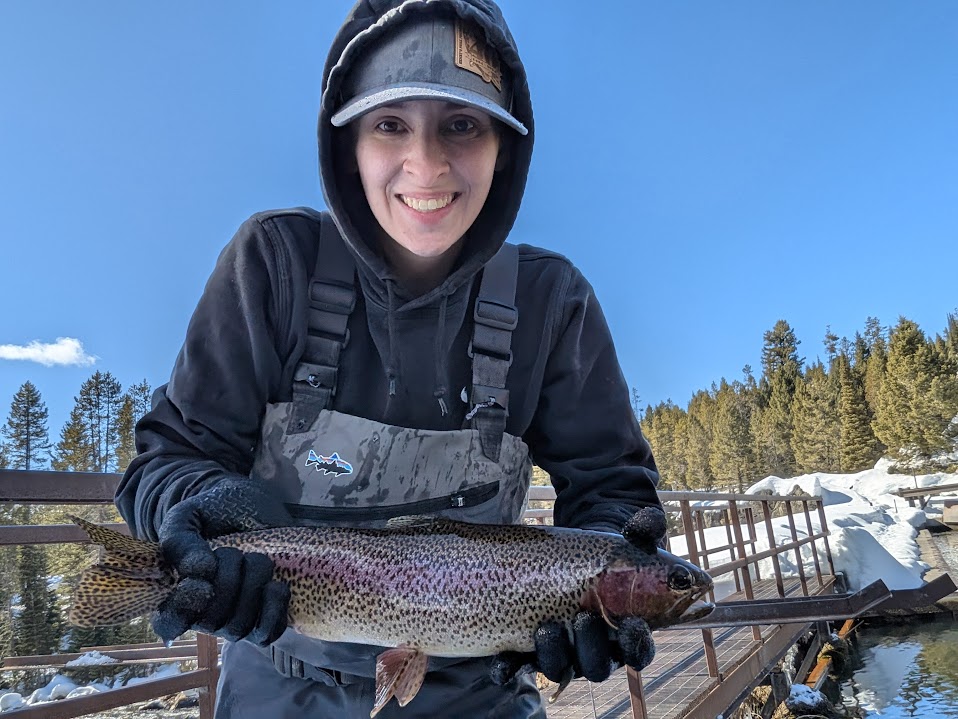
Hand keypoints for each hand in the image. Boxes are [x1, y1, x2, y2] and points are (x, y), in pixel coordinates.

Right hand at [152, 479, 292, 645]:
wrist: (251, 505)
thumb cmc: (213, 514)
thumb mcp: (187, 517)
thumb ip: (180, 542)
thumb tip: (197, 572)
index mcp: (177, 594)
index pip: (168, 624)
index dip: (183, 609)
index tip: (202, 581)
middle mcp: (204, 614)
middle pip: (212, 622)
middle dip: (227, 579)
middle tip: (231, 550)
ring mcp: (235, 619)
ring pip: (240, 626)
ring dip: (251, 586)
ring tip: (254, 558)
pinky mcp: (265, 616)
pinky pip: (268, 633)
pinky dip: (274, 608)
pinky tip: (274, 584)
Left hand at [490, 506, 666, 689]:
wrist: (576, 559)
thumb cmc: (609, 558)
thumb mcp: (627, 542)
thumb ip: (643, 531)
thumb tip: (652, 517)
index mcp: (625, 635)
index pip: (638, 652)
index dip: (636, 644)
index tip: (632, 624)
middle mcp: (596, 651)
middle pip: (597, 667)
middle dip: (591, 648)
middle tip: (585, 619)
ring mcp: (563, 653)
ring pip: (561, 668)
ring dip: (554, 654)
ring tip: (546, 629)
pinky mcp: (531, 650)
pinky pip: (520, 666)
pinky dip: (510, 668)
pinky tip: (502, 664)